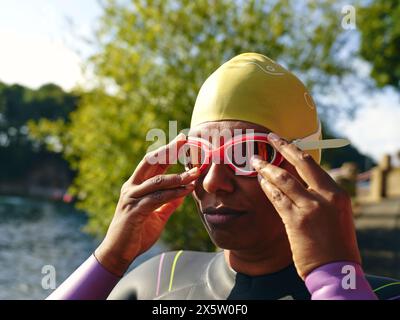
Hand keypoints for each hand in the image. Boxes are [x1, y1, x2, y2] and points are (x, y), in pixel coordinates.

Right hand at [95, 133, 199, 275]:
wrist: (118, 253)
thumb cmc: (137, 233)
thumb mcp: (157, 214)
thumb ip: (168, 202)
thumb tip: (183, 192)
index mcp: (136, 186)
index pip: (153, 163)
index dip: (167, 151)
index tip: (182, 140)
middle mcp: (132, 187)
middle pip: (151, 162)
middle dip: (168, 150)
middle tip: (184, 140)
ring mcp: (132, 198)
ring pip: (157, 181)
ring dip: (178, 176)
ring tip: (195, 173)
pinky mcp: (134, 211)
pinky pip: (157, 198)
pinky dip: (173, 193)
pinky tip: (187, 190)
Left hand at [251, 133, 360, 279]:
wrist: (336, 269)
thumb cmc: (336, 244)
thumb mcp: (335, 215)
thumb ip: (321, 197)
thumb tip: (300, 182)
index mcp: (337, 193)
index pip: (313, 165)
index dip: (295, 151)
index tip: (284, 142)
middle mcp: (325, 196)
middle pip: (300, 163)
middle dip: (282, 147)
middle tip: (269, 138)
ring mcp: (310, 207)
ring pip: (283, 179)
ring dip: (267, 168)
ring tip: (255, 161)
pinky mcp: (295, 220)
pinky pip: (277, 198)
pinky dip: (267, 187)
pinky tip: (260, 181)